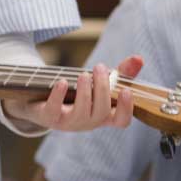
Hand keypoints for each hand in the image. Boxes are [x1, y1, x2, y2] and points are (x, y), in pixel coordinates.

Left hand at [3, 55, 142, 131]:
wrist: (41, 103)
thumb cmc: (77, 94)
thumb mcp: (99, 83)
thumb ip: (120, 73)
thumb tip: (139, 59)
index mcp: (102, 115)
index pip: (121, 121)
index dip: (126, 109)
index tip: (127, 91)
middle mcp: (88, 121)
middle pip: (101, 112)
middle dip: (102, 89)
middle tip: (100, 67)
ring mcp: (68, 122)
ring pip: (81, 113)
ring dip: (84, 92)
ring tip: (84, 74)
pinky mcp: (49, 117)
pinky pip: (54, 110)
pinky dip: (59, 95)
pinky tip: (62, 82)